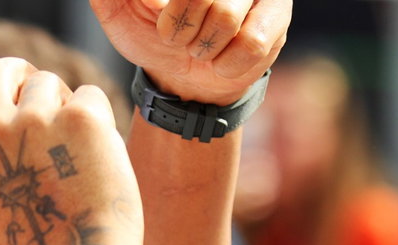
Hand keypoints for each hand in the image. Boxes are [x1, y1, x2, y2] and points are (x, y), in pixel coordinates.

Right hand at [0, 59, 142, 244]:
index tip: (2, 99)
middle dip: (23, 79)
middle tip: (47, 104)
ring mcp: (34, 120)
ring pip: (48, 81)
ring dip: (64, 107)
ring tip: (74, 156)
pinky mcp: (80, 119)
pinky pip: (90, 96)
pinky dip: (99, 122)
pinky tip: (97, 161)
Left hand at [91, 0, 289, 105]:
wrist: (185, 80)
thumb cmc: (153, 38)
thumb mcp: (119, 12)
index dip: (175, 13)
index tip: (157, 15)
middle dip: (181, 27)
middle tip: (178, 38)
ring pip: (226, 18)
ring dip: (204, 47)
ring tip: (200, 49)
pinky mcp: (278, 14)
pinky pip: (252, 43)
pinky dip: (228, 63)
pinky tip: (222, 61)